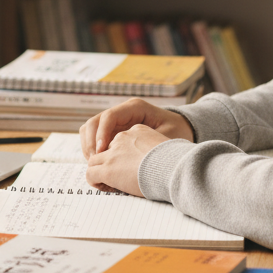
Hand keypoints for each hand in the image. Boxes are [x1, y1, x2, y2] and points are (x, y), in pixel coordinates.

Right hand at [79, 98, 193, 157]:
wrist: (184, 129)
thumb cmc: (178, 131)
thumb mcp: (168, 136)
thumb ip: (149, 144)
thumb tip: (129, 157)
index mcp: (134, 108)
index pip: (109, 116)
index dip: (101, 134)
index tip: (102, 152)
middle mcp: (122, 112)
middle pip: (95, 122)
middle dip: (90, 141)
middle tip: (93, 161)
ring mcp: (117, 122)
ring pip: (91, 129)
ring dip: (88, 145)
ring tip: (94, 164)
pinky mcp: (114, 132)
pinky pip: (96, 138)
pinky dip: (93, 150)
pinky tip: (100, 164)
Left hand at [84, 124, 169, 196]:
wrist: (174, 167)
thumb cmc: (177, 161)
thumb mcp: (167, 147)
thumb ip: (158, 150)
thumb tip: (162, 163)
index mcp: (138, 130)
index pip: (121, 141)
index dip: (122, 155)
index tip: (130, 167)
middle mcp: (123, 138)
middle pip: (106, 149)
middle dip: (108, 162)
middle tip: (117, 176)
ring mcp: (113, 153)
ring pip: (94, 160)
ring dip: (99, 171)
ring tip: (108, 182)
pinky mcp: (108, 168)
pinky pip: (90, 173)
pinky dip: (94, 181)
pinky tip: (105, 186)